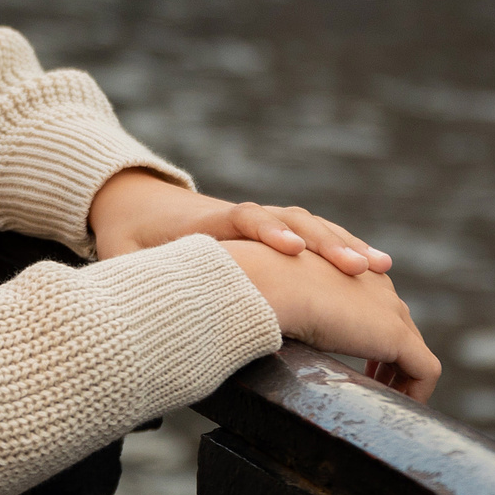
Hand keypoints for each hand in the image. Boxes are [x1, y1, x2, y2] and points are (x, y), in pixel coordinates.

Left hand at [88, 170, 390, 276]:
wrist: (138, 199)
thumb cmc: (130, 235)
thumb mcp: (119, 254)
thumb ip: (123, 273)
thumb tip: (113, 295)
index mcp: (206, 222)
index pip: (242, 219)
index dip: (266, 232)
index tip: (290, 248)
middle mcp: (244, 216)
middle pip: (291, 221)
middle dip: (325, 241)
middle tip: (360, 267)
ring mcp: (265, 220)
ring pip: (313, 226)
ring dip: (346, 245)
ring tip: (381, 270)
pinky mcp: (277, 231)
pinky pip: (318, 235)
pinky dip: (346, 248)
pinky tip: (379, 272)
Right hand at [220, 241, 440, 401]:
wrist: (270, 283)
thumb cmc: (261, 289)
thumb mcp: (284, 300)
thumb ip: (295, 313)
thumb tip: (278, 335)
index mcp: (352, 271)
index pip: (378, 308)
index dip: (371, 342)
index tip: (361, 370)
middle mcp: (378, 285)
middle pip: (402, 329)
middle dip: (391, 362)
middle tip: (376, 389)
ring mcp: (391, 310)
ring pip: (415, 352)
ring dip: (403, 380)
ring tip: (386, 403)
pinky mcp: (397, 336)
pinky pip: (425, 370)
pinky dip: (416, 392)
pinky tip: (395, 408)